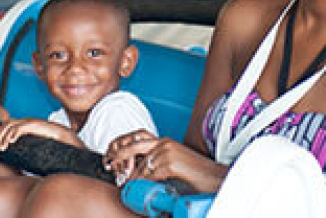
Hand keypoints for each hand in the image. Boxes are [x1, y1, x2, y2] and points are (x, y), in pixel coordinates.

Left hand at [0, 118, 70, 150]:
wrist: (64, 137)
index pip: (8, 124)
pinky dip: (13, 134)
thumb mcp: (34, 143)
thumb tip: (18, 156)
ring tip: (2, 147)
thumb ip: (26, 145)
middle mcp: (26, 121)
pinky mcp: (34, 124)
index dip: (0, 131)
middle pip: (7, 123)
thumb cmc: (50, 142)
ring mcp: (30, 122)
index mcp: (26, 124)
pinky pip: (20, 128)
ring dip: (4, 136)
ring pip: (11, 125)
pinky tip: (11, 142)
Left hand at [105, 130, 228, 192]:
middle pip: (132, 143)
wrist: (216, 180)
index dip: (122, 145)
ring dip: (130, 176)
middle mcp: (165, 142)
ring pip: (139, 163)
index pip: (137, 137)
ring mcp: (168, 151)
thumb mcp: (173, 166)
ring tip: (126, 184)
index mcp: (165, 141)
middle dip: (117, 154)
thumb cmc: (196, 176)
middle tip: (109, 165)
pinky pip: (148, 174)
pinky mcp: (171, 162)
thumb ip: (156, 164)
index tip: (111, 156)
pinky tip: (140, 188)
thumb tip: (136, 173)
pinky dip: (141, 183)